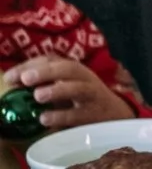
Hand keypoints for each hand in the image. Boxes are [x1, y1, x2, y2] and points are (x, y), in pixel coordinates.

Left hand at [2, 57, 135, 129]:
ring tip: (38, 96)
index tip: (10, 77)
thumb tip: (14, 83)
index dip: (31, 66)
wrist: (114, 114)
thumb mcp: (65, 84)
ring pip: (78, 88)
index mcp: (73, 69)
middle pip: (69, 69)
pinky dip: (61, 115)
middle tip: (26, 79)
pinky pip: (78, 114)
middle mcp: (84, 78)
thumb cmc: (81, 98)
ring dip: (58, 90)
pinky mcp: (94, 114)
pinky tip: (44, 118)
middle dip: (47, 72)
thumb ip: (42, 82)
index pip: (52, 60)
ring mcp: (91, 96)